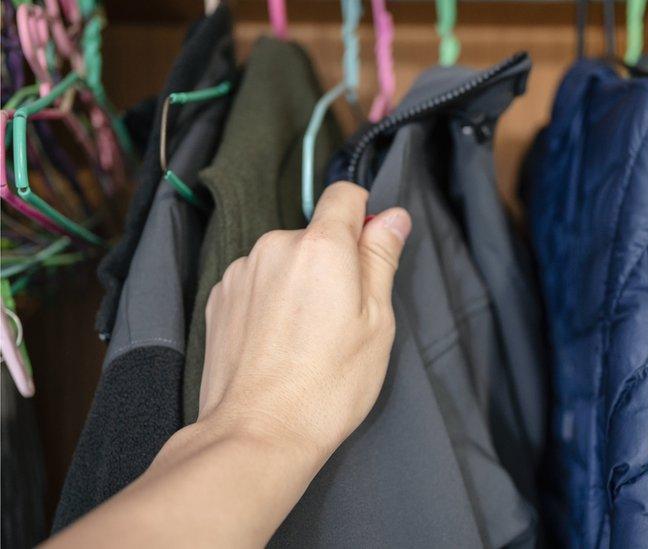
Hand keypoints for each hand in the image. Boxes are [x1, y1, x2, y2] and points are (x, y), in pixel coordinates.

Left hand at [198, 181, 411, 463]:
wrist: (257, 433)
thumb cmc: (328, 385)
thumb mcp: (377, 322)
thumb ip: (381, 259)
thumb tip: (392, 218)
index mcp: (321, 246)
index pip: (344, 194)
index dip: (364, 216)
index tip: (371, 248)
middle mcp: (274, 246)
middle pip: (315, 234)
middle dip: (333, 262)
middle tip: (343, 317)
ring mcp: (241, 272)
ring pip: (285, 260)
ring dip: (299, 282)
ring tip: (307, 338)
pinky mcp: (219, 298)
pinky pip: (257, 283)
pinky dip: (271, 301)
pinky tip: (279, 343)